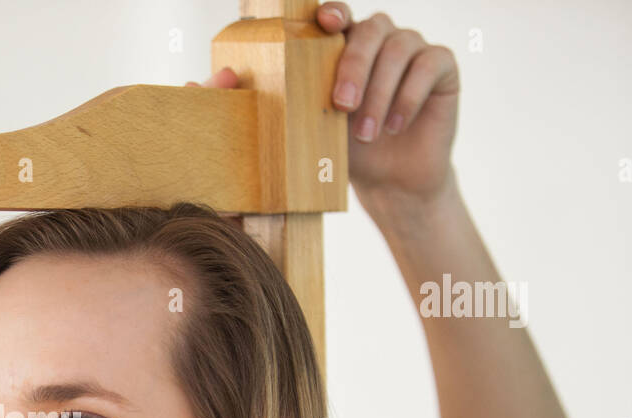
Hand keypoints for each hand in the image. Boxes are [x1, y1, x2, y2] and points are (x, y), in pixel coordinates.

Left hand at [190, 3, 459, 206]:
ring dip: (378, 91)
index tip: (323, 23)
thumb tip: (189, 84)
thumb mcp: (293, 133)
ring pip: (400, 46)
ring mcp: (413, 50)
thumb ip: (249, 106)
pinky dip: (409, 94)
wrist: (390, 186)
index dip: (331, 12)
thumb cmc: (338, 157)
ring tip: (364, 134)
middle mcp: (378, 40)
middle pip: (370, 29)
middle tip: (338, 108)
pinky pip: (431, 63)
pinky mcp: (442, 69)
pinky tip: (393, 124)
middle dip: (352, 66)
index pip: (336, 15)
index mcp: (340, 48)